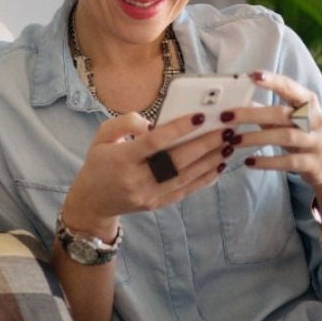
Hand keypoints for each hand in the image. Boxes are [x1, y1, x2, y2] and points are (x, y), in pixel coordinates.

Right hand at [62, 111, 229, 237]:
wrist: (92, 201)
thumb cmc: (99, 162)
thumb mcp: (101, 136)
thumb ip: (125, 123)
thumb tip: (154, 124)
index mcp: (122, 159)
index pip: (155, 143)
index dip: (178, 129)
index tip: (200, 116)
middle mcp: (136, 180)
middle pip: (177, 161)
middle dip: (205, 144)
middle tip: (226, 129)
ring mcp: (149, 195)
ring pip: (186, 176)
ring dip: (211, 160)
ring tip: (229, 144)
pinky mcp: (158, 204)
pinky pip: (186, 190)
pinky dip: (205, 178)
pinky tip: (219, 164)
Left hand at [224, 70, 321, 212]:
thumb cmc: (304, 137)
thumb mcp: (289, 122)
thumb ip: (267, 112)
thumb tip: (237, 102)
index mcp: (308, 103)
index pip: (290, 87)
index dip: (273, 81)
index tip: (252, 75)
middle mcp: (315, 120)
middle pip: (282, 113)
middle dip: (252, 114)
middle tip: (226, 116)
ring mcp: (317, 142)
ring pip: (284, 136)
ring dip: (255, 138)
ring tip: (233, 140)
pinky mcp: (314, 163)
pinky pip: (288, 161)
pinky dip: (267, 161)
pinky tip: (249, 161)